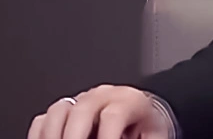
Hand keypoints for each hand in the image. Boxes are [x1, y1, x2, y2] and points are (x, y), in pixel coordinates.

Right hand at [27, 85, 171, 138]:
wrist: (143, 117)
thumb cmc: (146, 128)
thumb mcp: (153, 135)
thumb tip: (129, 138)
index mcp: (130, 101)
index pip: (114, 115)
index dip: (107, 137)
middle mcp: (104, 96)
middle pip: (82, 109)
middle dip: (74, 135)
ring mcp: (83, 99)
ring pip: (59, 109)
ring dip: (53, 134)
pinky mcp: (67, 109)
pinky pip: (45, 118)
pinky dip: (42, 134)